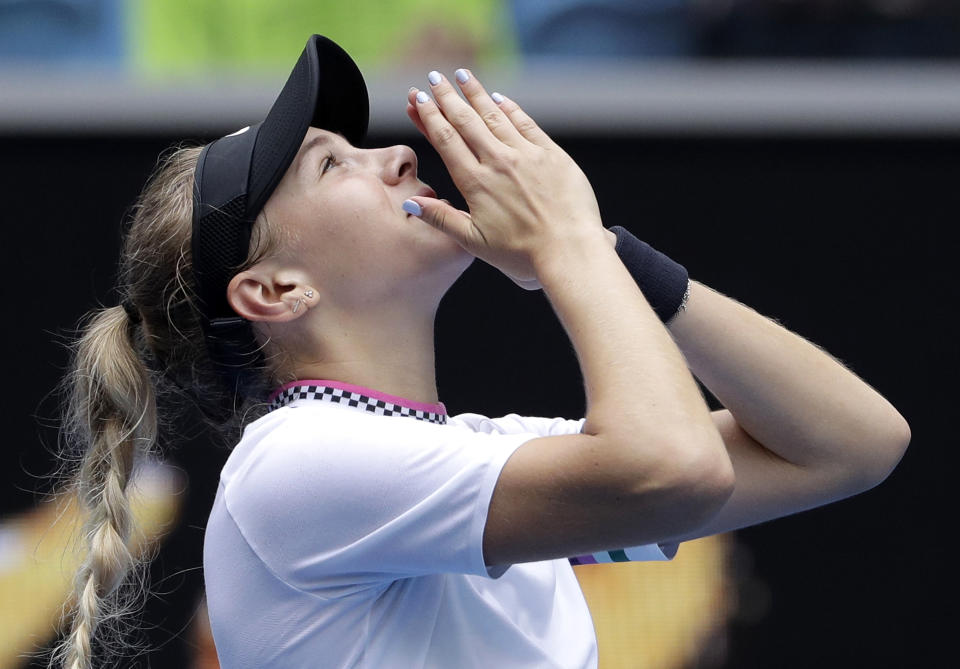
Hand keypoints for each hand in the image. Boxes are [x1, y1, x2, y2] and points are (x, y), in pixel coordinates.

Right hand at [404, 70, 605, 287]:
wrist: (569, 251)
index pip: (446, 140)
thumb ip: (441, 219)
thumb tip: (411, 203)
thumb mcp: (473, 242)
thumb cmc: (522, 254)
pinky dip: (510, 108)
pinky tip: (498, 98)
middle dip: (446, 97)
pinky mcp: (551, 154)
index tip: (417, 99)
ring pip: (494, 115)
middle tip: (432, 78)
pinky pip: (526, 124)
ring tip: (461, 76)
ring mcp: (526, 155)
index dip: (429, 116)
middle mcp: (498, 162)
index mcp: (476, 183)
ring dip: (475, 93)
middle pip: (466, 121)